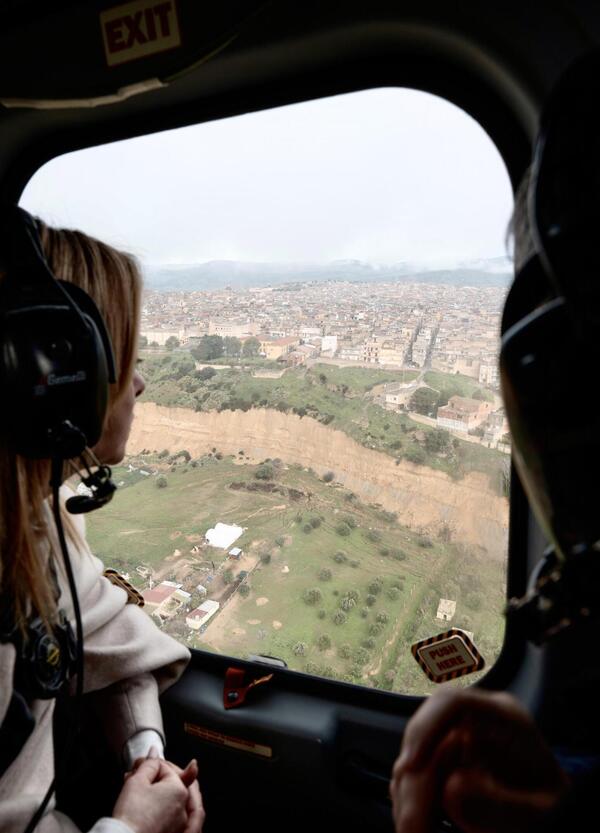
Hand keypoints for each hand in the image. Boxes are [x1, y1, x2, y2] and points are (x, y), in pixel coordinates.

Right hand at [113, 756, 195, 832]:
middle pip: (167, 783)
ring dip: (150, 791)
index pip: (164, 767)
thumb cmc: (131, 816)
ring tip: (133, 792)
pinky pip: (165, 814)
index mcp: (179, 790)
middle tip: (132, 776)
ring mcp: (178, 823)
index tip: (134, 766)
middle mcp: (183, 807)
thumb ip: (148, 764)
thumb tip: (154, 752)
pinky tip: (140, 806)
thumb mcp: (137, 781)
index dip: (146, 764)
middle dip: (149, 777)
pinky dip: (155, 807)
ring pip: (165, 799)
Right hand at [390, 689, 568, 832]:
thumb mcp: (539, 813)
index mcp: (506, 719)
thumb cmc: (551, 810)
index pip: (452, 703)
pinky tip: (420, 823)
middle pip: (425, 732)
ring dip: (408, 794)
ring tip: (416, 829)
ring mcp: (458, 739)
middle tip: (412, 823)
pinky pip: (416, 775)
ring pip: (415, 755)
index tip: (411, 765)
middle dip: (413, 778)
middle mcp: (476, 721)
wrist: (549, 817)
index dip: (425, 728)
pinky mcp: (445, 762)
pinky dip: (410, 799)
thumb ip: (499, 804)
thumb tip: (450, 787)